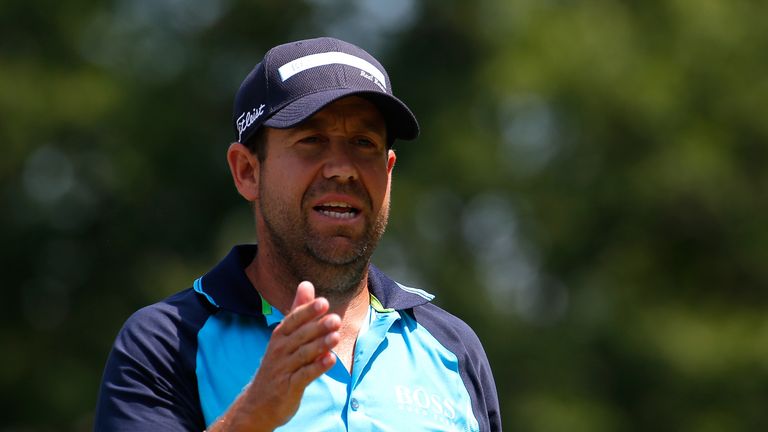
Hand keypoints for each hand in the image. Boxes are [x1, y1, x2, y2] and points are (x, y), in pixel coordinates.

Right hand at [209, 281, 340, 431]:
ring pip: (303, 355)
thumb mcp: (285, 336)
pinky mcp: (289, 387)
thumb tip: (307, 284)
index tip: (323, 302)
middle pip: (300, 336)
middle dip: (317, 327)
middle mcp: (280, 350)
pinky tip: (331, 360)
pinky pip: (304, 375)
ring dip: (320, 345)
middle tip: (335, 319)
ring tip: (336, 337)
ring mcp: (284, 369)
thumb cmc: (278, 364)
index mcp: (280, 336)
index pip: (293, 320)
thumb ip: (298, 311)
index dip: (307, 311)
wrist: (257, 403)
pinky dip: (317, 367)